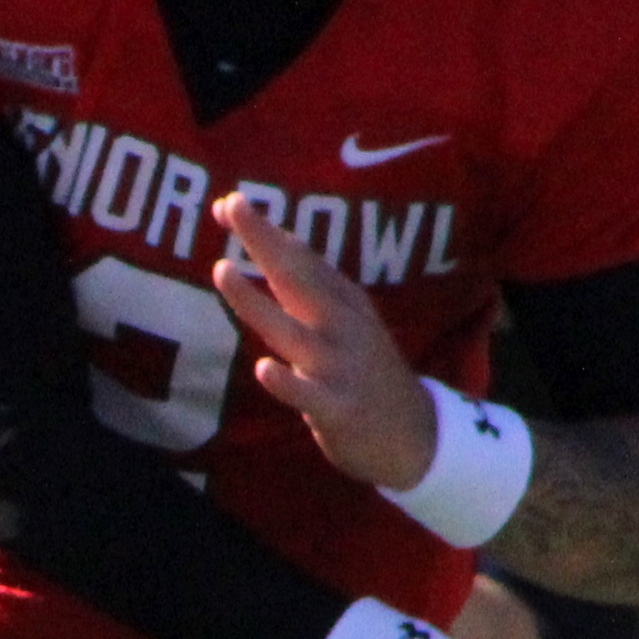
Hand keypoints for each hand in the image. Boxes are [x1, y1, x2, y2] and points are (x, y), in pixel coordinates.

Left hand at [215, 191, 435, 489]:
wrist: (417, 435)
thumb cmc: (365, 370)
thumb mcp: (347, 319)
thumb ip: (307, 284)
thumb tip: (270, 239)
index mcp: (344, 302)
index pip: (300, 258)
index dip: (265, 230)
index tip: (228, 202)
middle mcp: (342, 326)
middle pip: (297, 276)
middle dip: (263, 241)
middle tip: (232, 205)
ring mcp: (340, 367)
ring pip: (292, 331)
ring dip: (255, 301)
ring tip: (222, 271)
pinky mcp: (339, 409)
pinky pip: (309, 395)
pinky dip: (287, 382)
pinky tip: (264, 368)